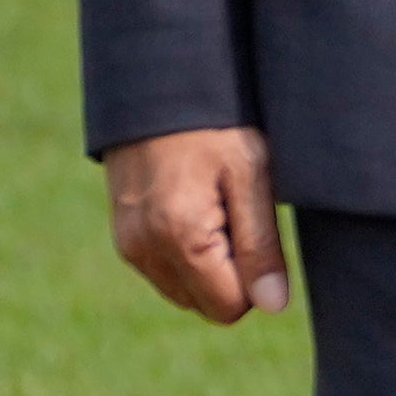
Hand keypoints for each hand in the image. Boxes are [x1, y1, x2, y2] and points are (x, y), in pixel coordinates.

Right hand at [104, 127, 289, 322]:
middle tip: (237, 215)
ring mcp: (128, 245)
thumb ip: (262, 246)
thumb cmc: (215, 126)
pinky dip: (187, 255)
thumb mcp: (252, 176)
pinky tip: (196, 208)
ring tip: (216, 207)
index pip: (229, 308)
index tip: (256, 230)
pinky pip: (164, 271)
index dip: (256, 279)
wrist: (157, 87)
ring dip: (209, 266)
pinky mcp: (122, 236)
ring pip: (185, 292)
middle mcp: (144, 249)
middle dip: (231, 275)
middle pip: (206, 305)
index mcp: (179, 238)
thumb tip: (273, 306)